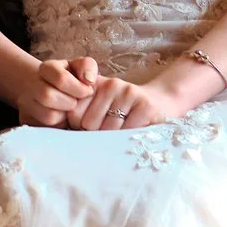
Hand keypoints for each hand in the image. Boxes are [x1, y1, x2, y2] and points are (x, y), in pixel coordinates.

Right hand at [13, 56, 97, 126]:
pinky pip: (45, 129)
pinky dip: (58, 126)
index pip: (60, 78)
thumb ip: (87, 66)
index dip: (78, 88)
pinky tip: (62, 119)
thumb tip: (88, 80)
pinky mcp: (28, 121)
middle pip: (48, 96)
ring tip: (69, 111)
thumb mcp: (79, 67)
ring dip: (64, 116)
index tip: (87, 90)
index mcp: (46, 69)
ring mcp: (27, 104)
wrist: (51, 89)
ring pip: (47, 116)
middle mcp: (32, 85)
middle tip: (76, 102)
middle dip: (69, 103)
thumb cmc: (71, 79)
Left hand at [71, 64, 208, 130]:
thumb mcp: (103, 108)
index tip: (89, 131)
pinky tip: (134, 134)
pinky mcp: (145, 105)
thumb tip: (64, 142)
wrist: (162, 101)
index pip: (74, 114)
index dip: (79, 128)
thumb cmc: (126, 112)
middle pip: (89, 124)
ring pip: (108, 131)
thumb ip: (83, 117)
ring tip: (121, 135)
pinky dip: (128, 140)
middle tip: (108, 135)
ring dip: (113, 140)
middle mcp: (111, 85)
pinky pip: (127, 133)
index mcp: (96, 85)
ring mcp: (129, 94)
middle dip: (96, 135)